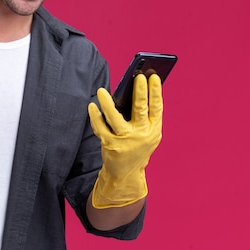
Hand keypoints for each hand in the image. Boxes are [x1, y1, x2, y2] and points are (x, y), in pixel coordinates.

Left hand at [88, 73, 162, 207]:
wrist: (126, 173)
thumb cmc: (136, 145)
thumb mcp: (146, 133)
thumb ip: (142, 115)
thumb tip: (132, 89)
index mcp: (154, 130)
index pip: (156, 108)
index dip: (156, 92)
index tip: (153, 76)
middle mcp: (142, 135)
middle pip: (140, 110)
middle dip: (139, 92)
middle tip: (137, 76)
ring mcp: (126, 141)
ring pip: (114, 118)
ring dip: (107, 103)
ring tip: (101, 91)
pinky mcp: (111, 146)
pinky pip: (100, 128)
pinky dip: (95, 116)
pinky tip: (92, 106)